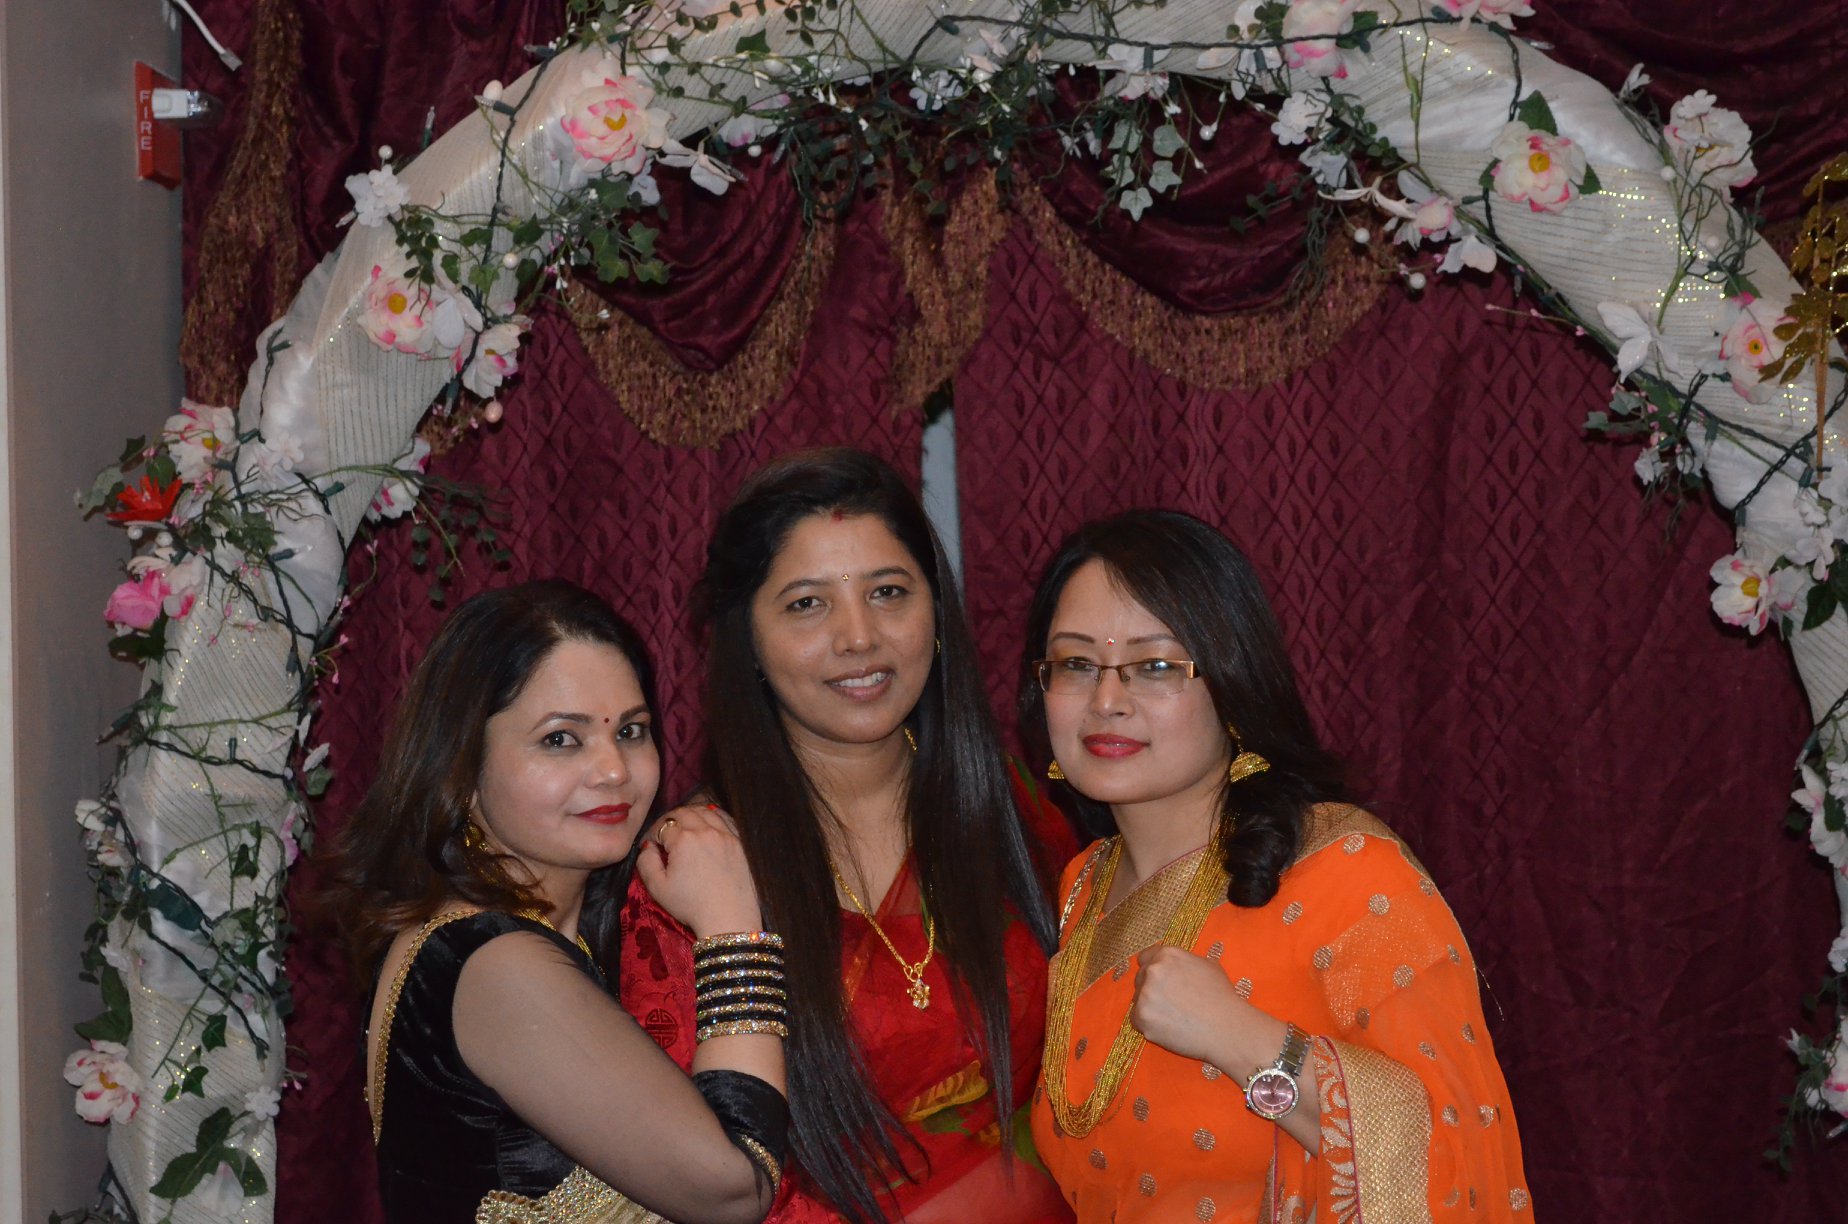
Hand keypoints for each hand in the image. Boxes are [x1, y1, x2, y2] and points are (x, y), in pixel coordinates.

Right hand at [635, 803, 761, 938]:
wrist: (729, 919)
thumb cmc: (691, 906)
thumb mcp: (658, 888)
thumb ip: (646, 863)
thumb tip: (647, 847)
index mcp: (683, 840)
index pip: (662, 825)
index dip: (652, 834)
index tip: (651, 846)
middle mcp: (705, 831)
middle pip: (684, 813)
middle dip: (670, 821)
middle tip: (665, 835)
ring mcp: (725, 835)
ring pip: (705, 811)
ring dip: (691, 815)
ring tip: (685, 828)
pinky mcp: (739, 842)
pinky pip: (725, 820)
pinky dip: (713, 818)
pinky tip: (708, 826)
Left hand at [1129, 945, 1280, 1073]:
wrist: (1226, 1027)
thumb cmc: (1222, 997)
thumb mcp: (1208, 966)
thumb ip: (1185, 961)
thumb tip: (1179, 965)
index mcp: (1167, 955)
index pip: (1145, 958)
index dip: (1152, 969)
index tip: (1159, 981)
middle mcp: (1152, 971)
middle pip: (1140, 979)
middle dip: (1151, 989)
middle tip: (1170, 1003)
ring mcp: (1144, 994)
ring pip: (1138, 1000)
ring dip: (1150, 1007)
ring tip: (1173, 1017)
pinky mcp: (1141, 1017)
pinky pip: (1137, 1020)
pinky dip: (1149, 1025)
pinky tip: (1169, 1028)